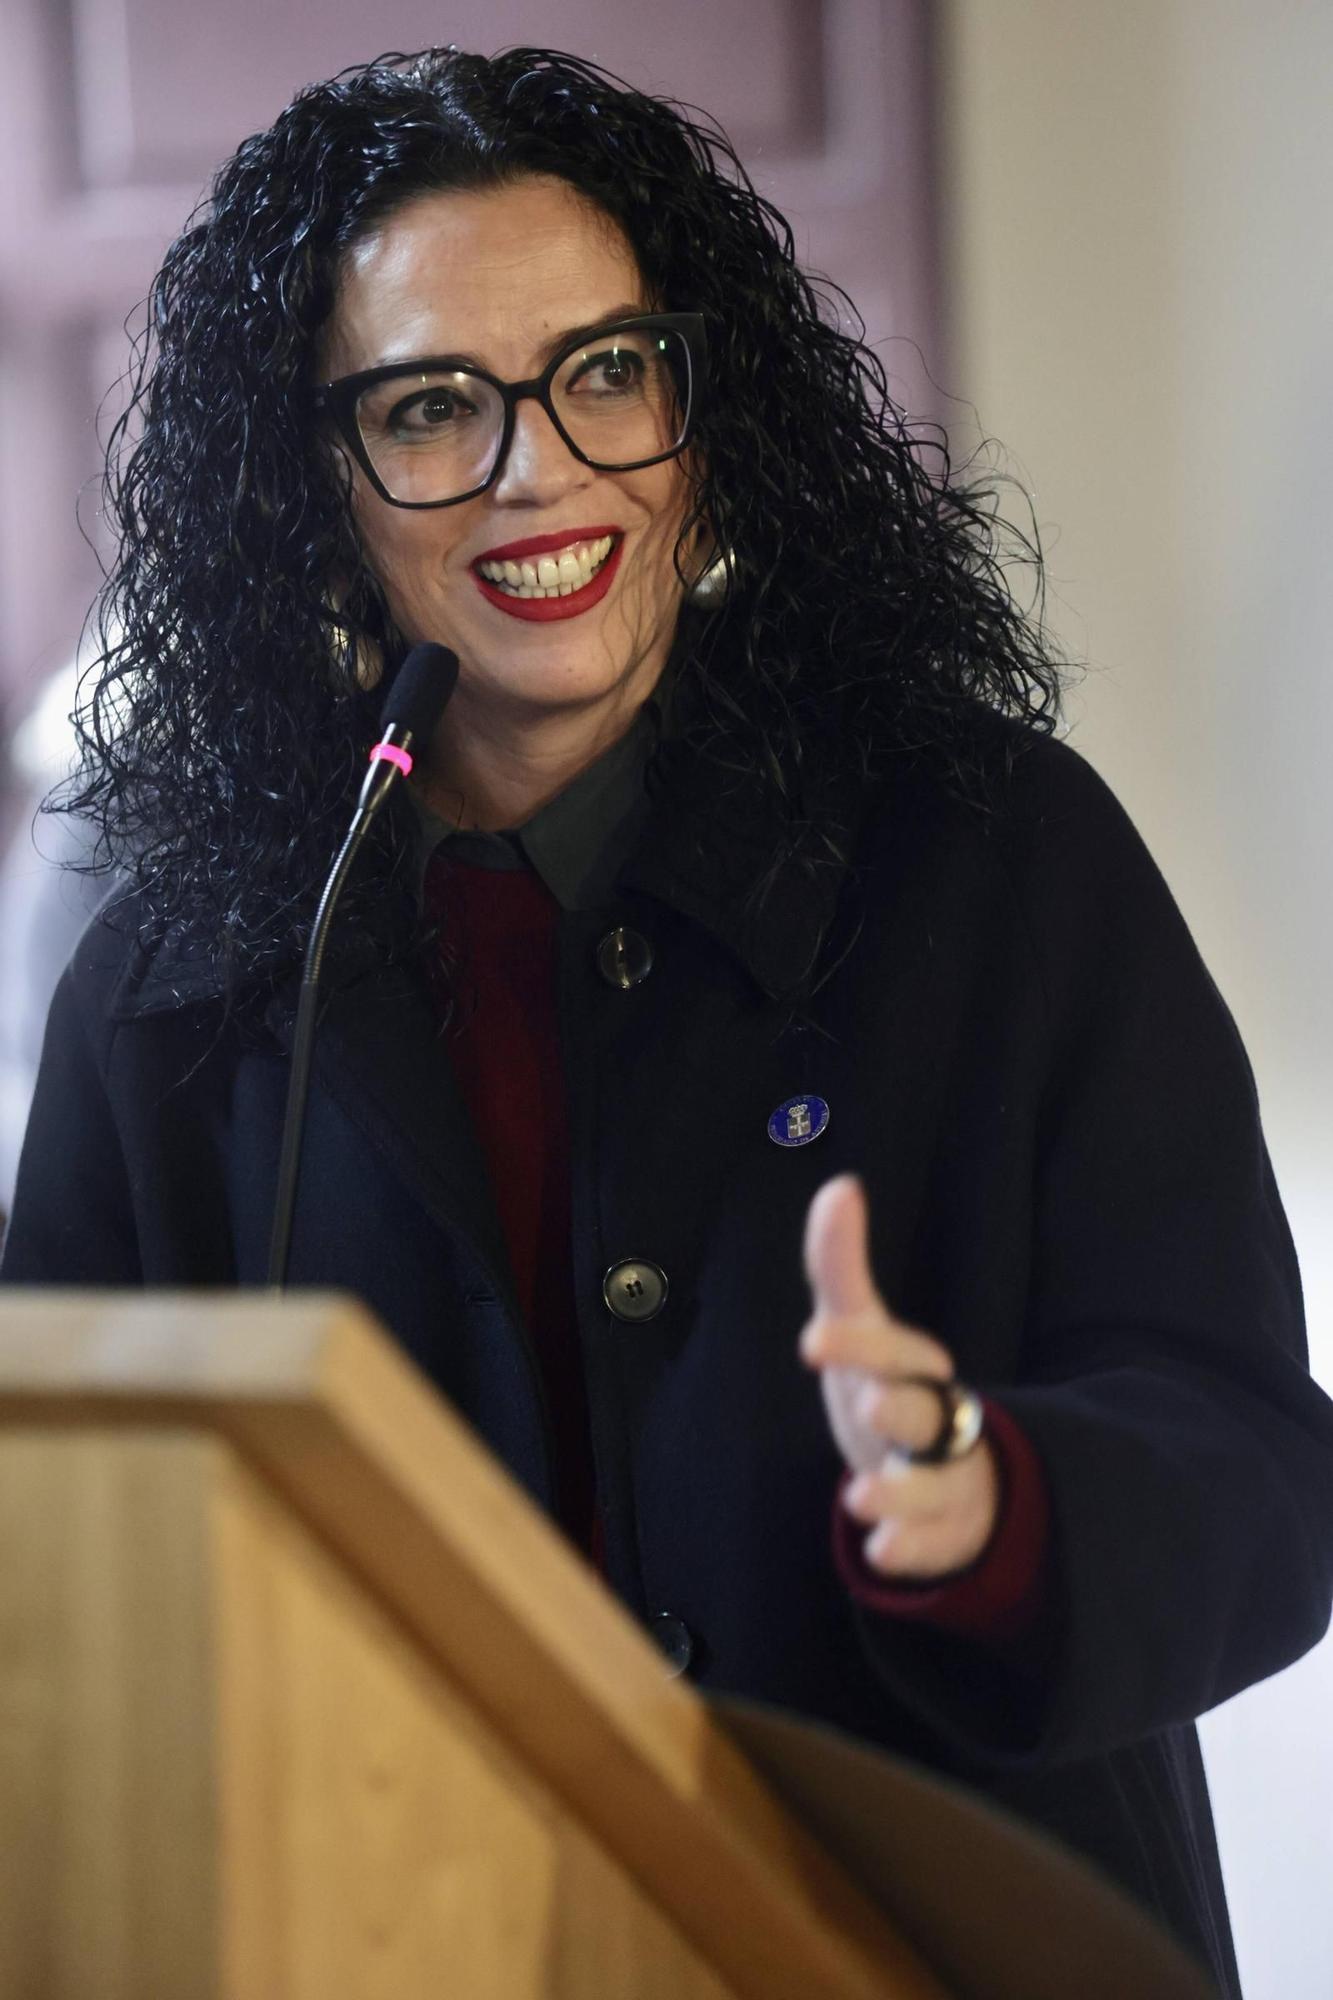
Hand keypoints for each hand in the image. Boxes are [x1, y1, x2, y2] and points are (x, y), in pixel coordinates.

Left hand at [799, 1173, 999, 1579]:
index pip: (892, 1349)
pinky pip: (930, 1544)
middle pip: (924, 1412)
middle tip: (867, 1406)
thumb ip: (841, 1266)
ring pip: (931, 1484)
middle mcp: (934, 1417)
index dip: (858, 1344)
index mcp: (913, 1366)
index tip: (814, 1339)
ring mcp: (943, 1477)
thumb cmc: (890, 1388)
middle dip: (900, 1408)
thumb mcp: (859, 1331)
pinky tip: (878, 1550)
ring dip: (898, 1489)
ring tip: (857, 1498)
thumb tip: (840, 1185)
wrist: (949, 1472)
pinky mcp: (941, 1531)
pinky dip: (907, 1548)